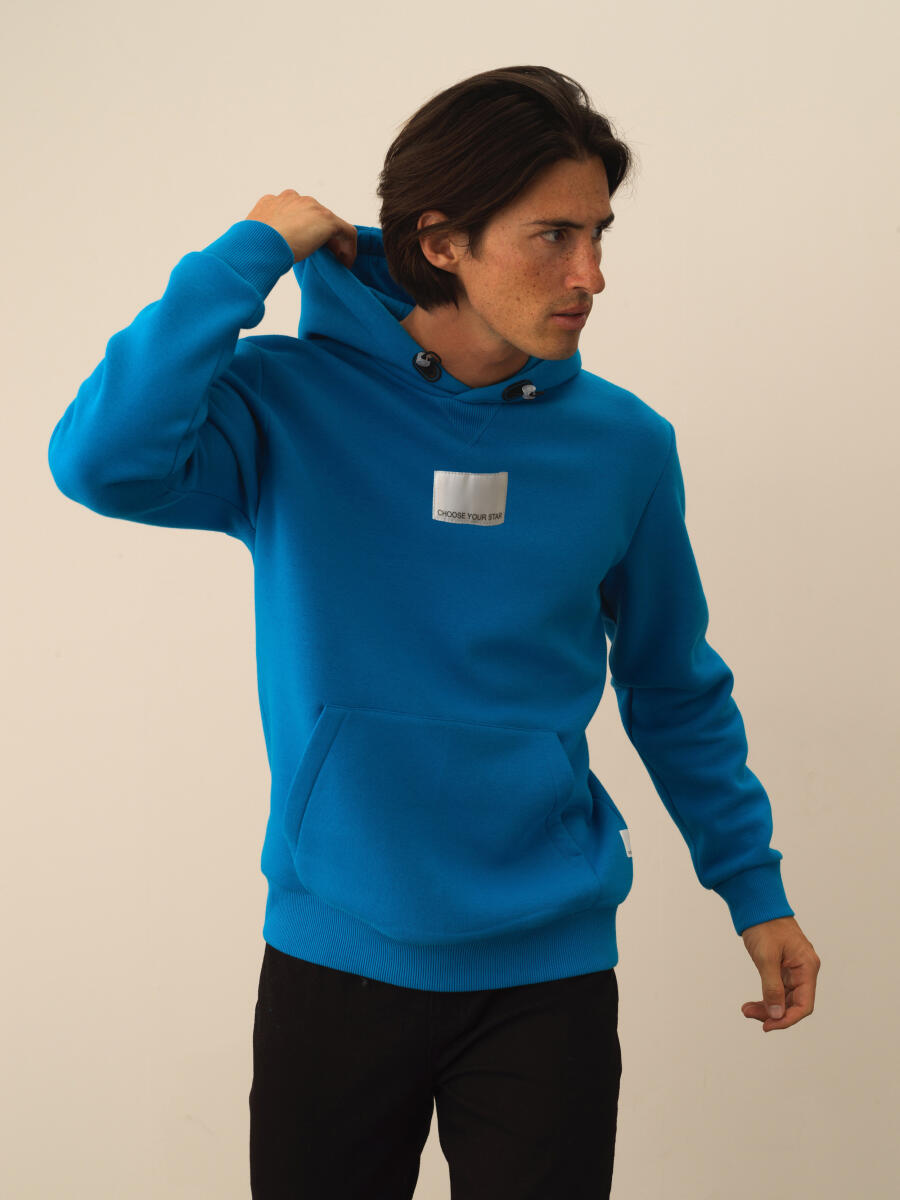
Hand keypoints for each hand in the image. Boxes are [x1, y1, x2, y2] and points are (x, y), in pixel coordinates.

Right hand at [245, 190, 357, 266]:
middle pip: (314, 215)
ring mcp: (310, 205)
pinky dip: (349, 248)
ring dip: (335, 243)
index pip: (294, 212)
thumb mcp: (254, 240)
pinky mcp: (326, 218)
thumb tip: (265, 252)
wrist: (258, 244)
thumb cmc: (249, 248)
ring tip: (336, 263)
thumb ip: (266, 238)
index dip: (302, 231)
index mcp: (273, 202)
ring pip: (330, 223)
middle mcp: (292, 198)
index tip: (305, 249)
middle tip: (324, 258)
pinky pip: (347, 232)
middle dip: (320, 237)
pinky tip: (345, 265)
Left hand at [740, 916, 819, 1032]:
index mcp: (807, 967)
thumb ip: (772, 987)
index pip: (804, 1004)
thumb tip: (776, 1014)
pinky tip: (753, 1004)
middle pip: (794, 1004)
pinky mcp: (783, 968)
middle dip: (773, 1013)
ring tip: (746, 1010)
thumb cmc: (764, 926)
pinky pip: (778, 990)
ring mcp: (794, 970)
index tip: (767, 1026)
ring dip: (767, 1007)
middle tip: (748, 1014)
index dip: (787, 1019)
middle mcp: (804, 970)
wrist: (757, 905)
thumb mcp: (766, 957)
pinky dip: (766, 997)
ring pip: (784, 998)